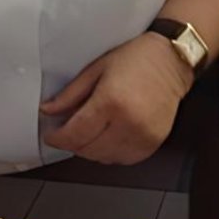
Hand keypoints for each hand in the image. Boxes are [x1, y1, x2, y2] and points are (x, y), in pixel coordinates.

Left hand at [40, 32, 194, 164]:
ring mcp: (142, 136)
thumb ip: (70, 94)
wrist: (171, 61)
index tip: (51, 134)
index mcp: (111, 102)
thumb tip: (48, 110)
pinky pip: (122, 159)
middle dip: (72, 143)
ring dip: (90, 149)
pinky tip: (108, 136)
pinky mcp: (152, 143)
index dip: (56, 138)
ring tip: (89, 131)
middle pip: (86, 150)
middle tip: (67, 130)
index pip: (74, 134)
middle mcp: (128, 123)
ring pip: (103, 158)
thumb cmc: (136, 59)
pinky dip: (110, 153)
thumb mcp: (96, 69)